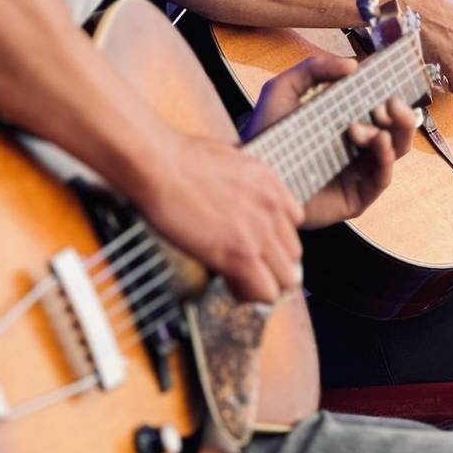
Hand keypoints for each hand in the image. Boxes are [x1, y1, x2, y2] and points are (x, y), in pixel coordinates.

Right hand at [131, 132, 303, 303]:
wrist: (158, 165)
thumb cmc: (178, 158)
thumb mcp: (228, 160)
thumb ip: (243, 183)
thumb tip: (234, 196)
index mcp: (271, 184)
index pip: (294, 223)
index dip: (273, 237)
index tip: (252, 243)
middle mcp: (274, 209)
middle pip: (293, 254)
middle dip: (270, 263)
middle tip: (243, 266)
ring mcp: (261, 233)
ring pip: (286, 279)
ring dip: (262, 281)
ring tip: (235, 277)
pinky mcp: (241, 254)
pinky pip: (265, 292)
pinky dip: (249, 293)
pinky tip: (228, 283)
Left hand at [244, 56, 415, 228]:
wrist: (253, 174)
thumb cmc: (266, 134)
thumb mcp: (284, 90)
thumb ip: (313, 69)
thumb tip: (352, 64)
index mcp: (346, 124)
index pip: (380, 110)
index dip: (391, 96)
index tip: (391, 82)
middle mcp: (357, 149)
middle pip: (396, 131)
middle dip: (401, 114)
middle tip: (391, 102)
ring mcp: (359, 174)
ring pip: (395, 152)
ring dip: (394, 131)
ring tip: (375, 119)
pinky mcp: (356, 198)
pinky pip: (383, 178)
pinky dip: (386, 157)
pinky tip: (378, 140)